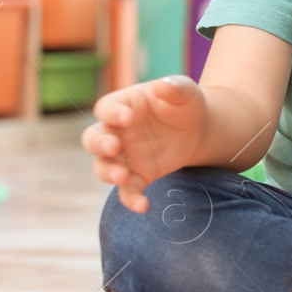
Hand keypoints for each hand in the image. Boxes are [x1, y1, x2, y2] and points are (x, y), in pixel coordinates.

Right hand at [80, 76, 205, 213]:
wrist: (198, 129)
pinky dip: (131, 199)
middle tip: (113, 147)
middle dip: (99, 144)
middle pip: (93, 138)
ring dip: (108, 173)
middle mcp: (116, 132)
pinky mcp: (138, 175)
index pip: (106, 108)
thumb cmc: (184, 104)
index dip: (112, 113)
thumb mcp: (185, 92)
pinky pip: (127, 190)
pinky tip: (143, 206)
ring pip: (103, 167)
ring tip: (122, 176)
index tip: (127, 117)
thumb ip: (175, 88)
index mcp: (123, 106)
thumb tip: (164, 85)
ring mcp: (124, 155)